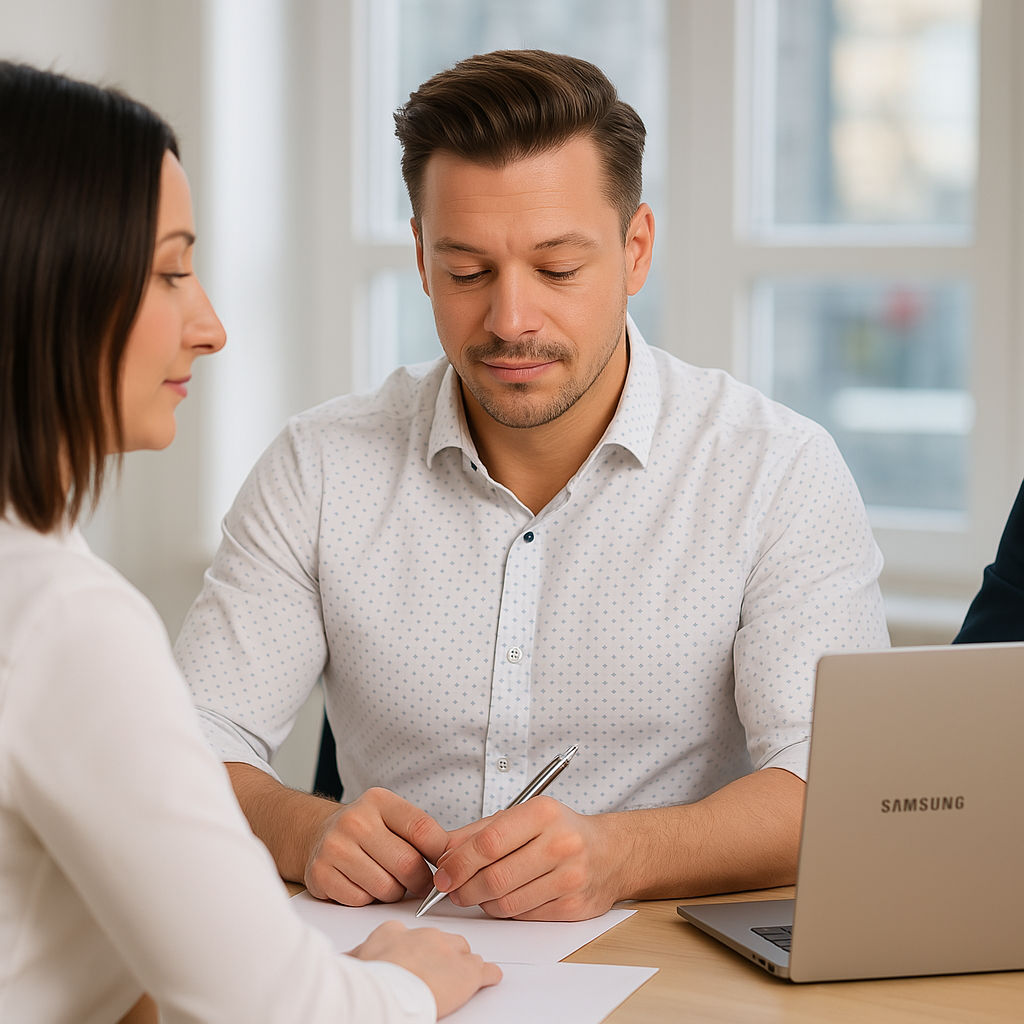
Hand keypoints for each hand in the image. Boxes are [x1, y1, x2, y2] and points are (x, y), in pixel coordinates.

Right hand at [305, 788, 447, 905]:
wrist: (319, 835)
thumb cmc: (367, 830)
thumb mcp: (392, 817)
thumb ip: (421, 834)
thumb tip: (453, 859)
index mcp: (379, 801)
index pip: (422, 829)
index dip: (440, 854)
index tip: (445, 865)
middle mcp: (355, 820)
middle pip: (407, 864)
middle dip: (420, 882)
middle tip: (420, 884)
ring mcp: (335, 847)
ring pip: (386, 888)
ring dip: (394, 893)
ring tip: (389, 880)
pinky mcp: (320, 874)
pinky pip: (361, 900)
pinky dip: (369, 900)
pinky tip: (365, 885)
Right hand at [348, 921, 501, 1018]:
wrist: (387, 991)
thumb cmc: (369, 979)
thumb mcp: (353, 962)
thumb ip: (356, 956)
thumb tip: (345, 960)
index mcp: (395, 931)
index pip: (410, 933)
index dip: (414, 946)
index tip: (412, 954)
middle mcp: (424, 936)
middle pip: (440, 939)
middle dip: (441, 953)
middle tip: (437, 968)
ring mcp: (448, 951)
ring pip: (463, 952)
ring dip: (463, 963)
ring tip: (460, 973)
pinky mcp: (467, 972)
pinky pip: (484, 970)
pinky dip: (488, 975)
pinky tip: (490, 977)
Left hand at [432, 797, 621, 920]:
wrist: (609, 853)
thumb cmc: (558, 832)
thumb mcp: (521, 817)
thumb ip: (479, 832)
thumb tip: (443, 853)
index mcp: (543, 813)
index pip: (489, 843)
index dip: (459, 863)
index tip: (443, 874)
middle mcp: (560, 844)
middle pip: (495, 878)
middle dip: (465, 889)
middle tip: (453, 890)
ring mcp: (569, 877)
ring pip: (507, 902)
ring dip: (482, 903)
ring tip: (477, 894)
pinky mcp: (573, 906)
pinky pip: (524, 916)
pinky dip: (506, 911)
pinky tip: (504, 899)